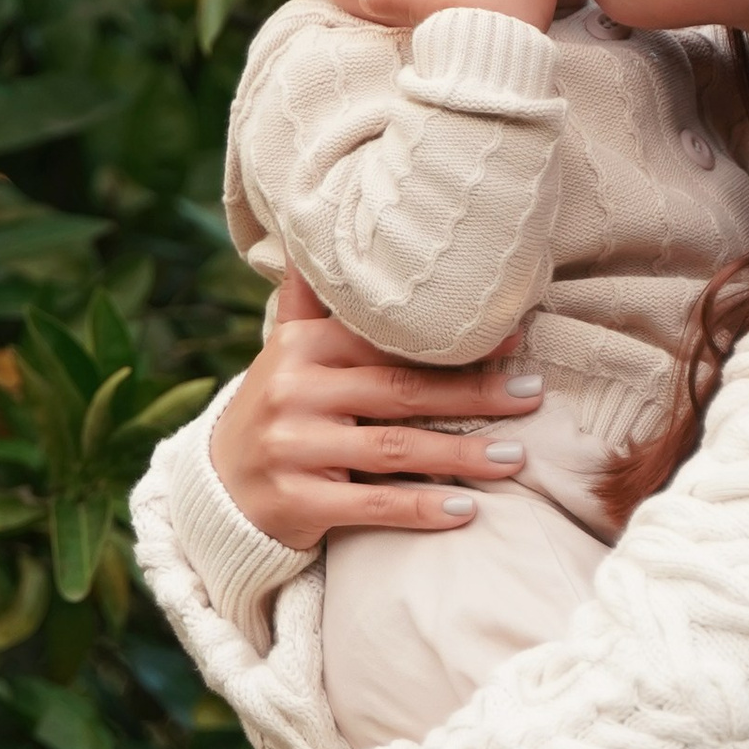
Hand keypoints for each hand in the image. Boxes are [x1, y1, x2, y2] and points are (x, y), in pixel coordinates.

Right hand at [209, 271, 544, 550]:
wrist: (217, 490)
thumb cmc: (276, 412)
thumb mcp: (287, 352)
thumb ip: (312, 303)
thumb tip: (323, 239)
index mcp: (300, 347)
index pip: (387, 341)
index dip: (452, 343)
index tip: (513, 339)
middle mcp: (294, 391)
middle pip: (401, 391)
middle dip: (475, 394)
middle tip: (531, 393)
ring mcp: (294, 448)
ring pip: (395, 449)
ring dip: (462, 454)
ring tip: (514, 456)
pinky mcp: (297, 501)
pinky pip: (373, 505)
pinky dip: (422, 508)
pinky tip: (466, 509)